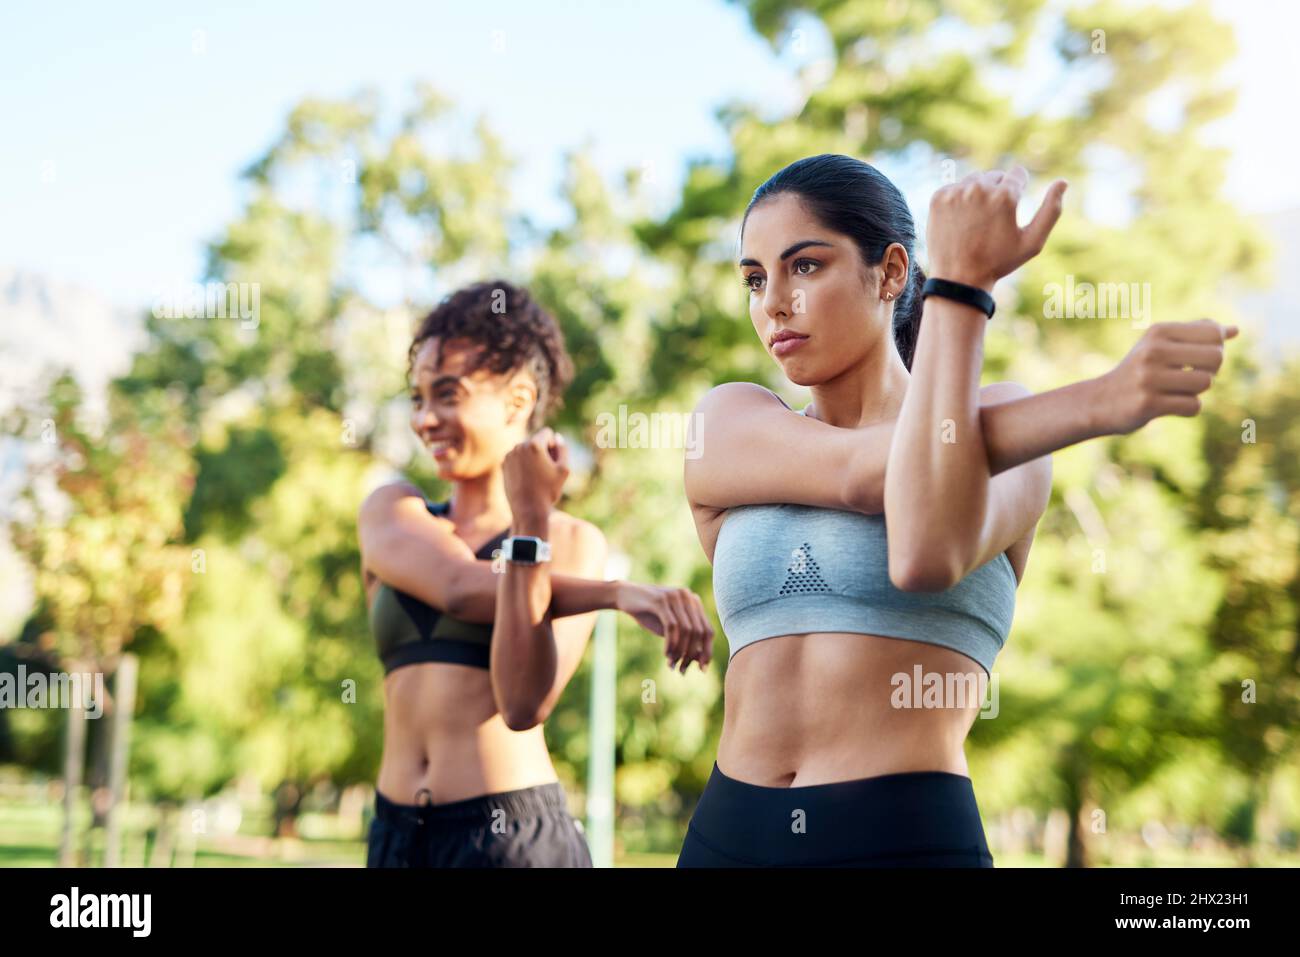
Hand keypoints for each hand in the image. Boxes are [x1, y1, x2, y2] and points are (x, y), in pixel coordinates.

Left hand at [503, 427, 569, 521]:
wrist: (527, 509)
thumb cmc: (548, 490)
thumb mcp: (564, 469)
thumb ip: (562, 449)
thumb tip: (556, 436)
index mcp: (534, 444)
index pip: (547, 432)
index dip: (554, 446)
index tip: (552, 462)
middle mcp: (519, 446)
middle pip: (536, 440)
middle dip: (542, 451)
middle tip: (544, 472)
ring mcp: (509, 455)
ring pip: (526, 449)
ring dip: (532, 457)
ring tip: (535, 477)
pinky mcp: (503, 465)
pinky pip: (517, 458)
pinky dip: (522, 464)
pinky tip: (525, 479)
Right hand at [616, 581, 713, 673]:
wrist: (624, 595)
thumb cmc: (649, 614)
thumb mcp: (670, 630)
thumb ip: (686, 640)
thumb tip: (701, 660)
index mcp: (694, 602)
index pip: (708, 630)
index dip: (707, 651)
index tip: (702, 669)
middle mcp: (688, 597)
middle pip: (699, 632)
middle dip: (691, 655)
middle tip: (682, 670)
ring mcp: (675, 597)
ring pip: (686, 630)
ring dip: (680, 651)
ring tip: (672, 664)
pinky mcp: (660, 600)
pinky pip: (671, 627)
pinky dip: (670, 643)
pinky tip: (666, 654)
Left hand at [927, 165, 1067, 291]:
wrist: (959, 279)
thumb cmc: (999, 262)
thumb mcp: (1033, 242)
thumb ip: (1051, 210)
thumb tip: (1063, 182)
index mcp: (1006, 195)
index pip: (1018, 173)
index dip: (1018, 191)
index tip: (1009, 210)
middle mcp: (980, 188)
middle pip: (995, 175)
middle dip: (998, 191)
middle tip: (992, 220)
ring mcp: (956, 192)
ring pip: (974, 180)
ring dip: (978, 193)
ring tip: (976, 221)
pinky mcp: (938, 197)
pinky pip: (954, 188)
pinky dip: (958, 199)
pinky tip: (960, 221)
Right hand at [1097, 319, 1238, 434]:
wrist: (1101, 401)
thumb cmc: (1139, 370)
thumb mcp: (1161, 344)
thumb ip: (1196, 334)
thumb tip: (1235, 330)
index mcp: (1158, 331)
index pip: (1214, 334)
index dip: (1215, 348)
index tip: (1197, 358)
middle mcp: (1152, 351)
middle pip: (1215, 358)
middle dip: (1210, 371)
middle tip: (1190, 377)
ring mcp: (1148, 378)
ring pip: (1205, 383)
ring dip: (1197, 391)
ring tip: (1176, 391)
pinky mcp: (1148, 404)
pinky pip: (1193, 406)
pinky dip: (1188, 409)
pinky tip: (1169, 406)